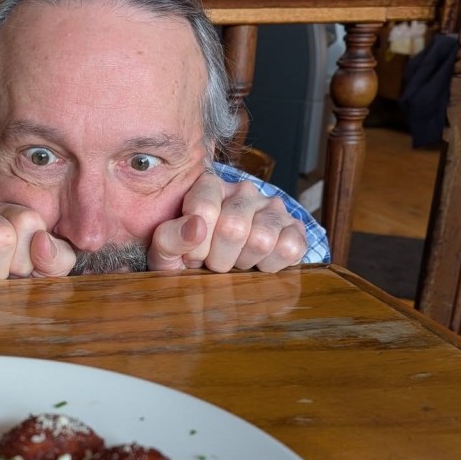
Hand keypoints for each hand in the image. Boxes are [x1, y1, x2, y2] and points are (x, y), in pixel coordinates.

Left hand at [148, 171, 307, 273]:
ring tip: (234, 261)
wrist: (217, 273)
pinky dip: (271, 266)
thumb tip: (196, 227)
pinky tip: (257, 264)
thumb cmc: (188, 259)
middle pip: (233, 228)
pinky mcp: (294, 227)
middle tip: (213, 262)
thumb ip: (169, 239)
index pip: (204, 212)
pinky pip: (290, 249)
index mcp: (208, 186)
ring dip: (244, 263)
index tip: (191, 257)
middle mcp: (243, 190)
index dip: (196, 247)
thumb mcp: (165, 254)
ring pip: (262, 240)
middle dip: (219, 259)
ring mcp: (272, 207)